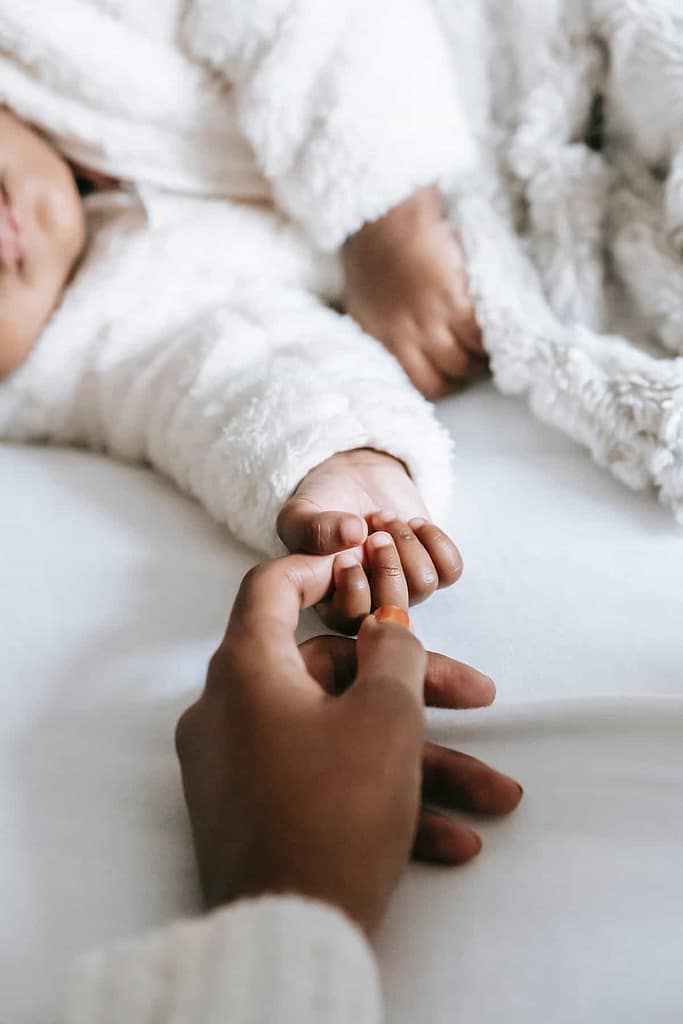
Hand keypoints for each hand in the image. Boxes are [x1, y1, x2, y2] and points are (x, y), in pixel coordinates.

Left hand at [176, 537, 521, 933]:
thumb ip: (393, 654)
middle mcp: (231, 712)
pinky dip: (381, 800)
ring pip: (340, 739)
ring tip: (496, 797)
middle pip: (331, 674)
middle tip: (481, 699)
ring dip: (419, 763)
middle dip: (416, 692)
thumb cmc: (336, 808)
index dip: (321, 566)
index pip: (270, 589)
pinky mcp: (255, 815)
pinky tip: (454, 840)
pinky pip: (323, 785)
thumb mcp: (384, 718)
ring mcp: (239, 768)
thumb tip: (385, 626)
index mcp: (246, 671)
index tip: (365, 565)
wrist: (289, 937)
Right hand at [277, 447, 461, 629]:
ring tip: (386, 518)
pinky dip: (435, 540)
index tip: (346, 555)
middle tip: (374, 532)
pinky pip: (451, 570)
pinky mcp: (432, 567)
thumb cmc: (322, 503)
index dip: (355, 589)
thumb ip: (313, 528)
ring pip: (424, 585)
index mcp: (333, 602)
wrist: (354, 477)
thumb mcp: (301, 513)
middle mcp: (372, 603)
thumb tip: (353, 535)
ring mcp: (405, 588)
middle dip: (387, 565)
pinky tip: (414, 523)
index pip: (352, 621)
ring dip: (407, 543)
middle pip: (395, 608)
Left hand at [343, 185, 487, 397]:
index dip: (442, 382)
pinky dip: (490, 337)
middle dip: (463, 373)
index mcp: (381, 340)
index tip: (453, 371)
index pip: (419, 385)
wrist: (385, 216)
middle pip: (445, 379)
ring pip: (465, 362)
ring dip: (481, 357)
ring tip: (488, 342)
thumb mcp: (365, 303)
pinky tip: (495, 326)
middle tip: (476, 356)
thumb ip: (383, 331)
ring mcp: (429, 321)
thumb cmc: (374, 254)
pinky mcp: (453, 300)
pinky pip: (479, 335)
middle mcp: (404, 338)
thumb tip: (403, 351)